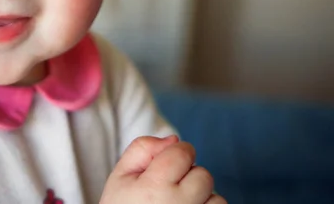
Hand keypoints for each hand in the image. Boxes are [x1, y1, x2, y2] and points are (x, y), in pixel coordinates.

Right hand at [100, 135, 225, 203]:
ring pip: (216, 198)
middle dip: (189, 177)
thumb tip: (174, 139)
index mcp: (154, 187)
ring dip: (201, 198)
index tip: (166, 165)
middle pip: (203, 175)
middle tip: (169, 190)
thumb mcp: (120, 176)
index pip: (183, 152)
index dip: (176, 153)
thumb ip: (142, 148)